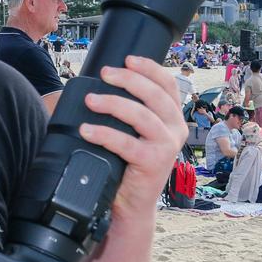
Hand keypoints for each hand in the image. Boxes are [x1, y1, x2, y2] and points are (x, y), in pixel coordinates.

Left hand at [78, 56, 185, 218]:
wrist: (128, 202)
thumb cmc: (124, 162)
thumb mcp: (130, 132)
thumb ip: (123, 111)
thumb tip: (92, 86)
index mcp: (171, 117)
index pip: (168, 84)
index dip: (150, 68)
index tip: (128, 58)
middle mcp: (175, 129)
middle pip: (155, 95)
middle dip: (129, 79)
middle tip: (104, 73)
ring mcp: (167, 146)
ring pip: (142, 116)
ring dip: (113, 103)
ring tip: (90, 100)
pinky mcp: (154, 163)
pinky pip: (127, 143)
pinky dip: (105, 134)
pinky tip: (86, 130)